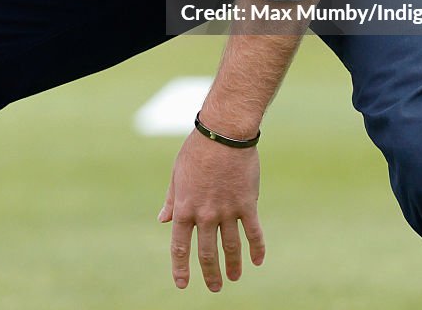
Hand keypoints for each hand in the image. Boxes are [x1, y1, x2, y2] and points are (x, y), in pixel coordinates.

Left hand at [158, 129, 265, 291]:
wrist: (223, 133)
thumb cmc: (197, 150)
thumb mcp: (177, 173)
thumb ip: (172, 199)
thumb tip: (163, 220)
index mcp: (185, 207)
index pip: (179, 245)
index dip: (180, 267)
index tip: (182, 284)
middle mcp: (205, 213)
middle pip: (206, 252)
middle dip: (209, 273)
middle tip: (213, 287)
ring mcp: (227, 210)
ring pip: (231, 247)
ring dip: (233, 266)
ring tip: (233, 278)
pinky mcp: (247, 204)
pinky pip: (254, 233)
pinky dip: (257, 249)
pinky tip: (257, 261)